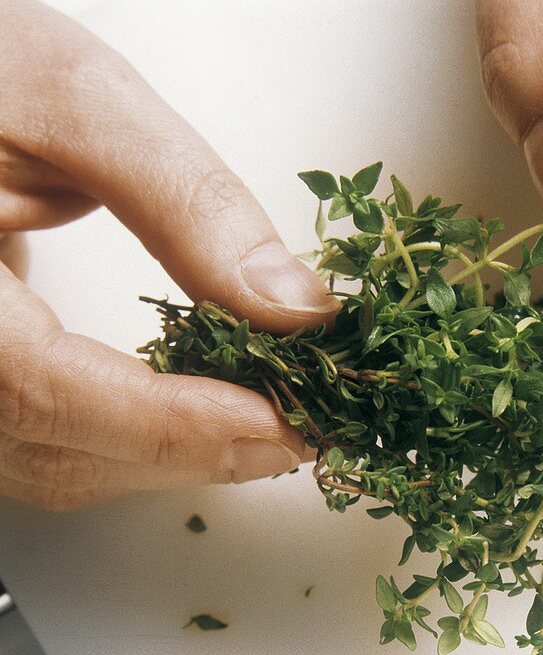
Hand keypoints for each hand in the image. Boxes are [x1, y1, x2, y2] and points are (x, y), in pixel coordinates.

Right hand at [0, 0, 338, 510]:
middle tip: (302, 430)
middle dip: (193, 452)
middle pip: (57, 450)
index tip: (278, 424)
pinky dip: (136, 443)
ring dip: (173, 459)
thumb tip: (297, 309)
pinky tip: (205, 415)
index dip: (168, 422)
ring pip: (55, 466)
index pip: (40, 386)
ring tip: (271, 425)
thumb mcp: (75, 100)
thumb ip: (187, 202)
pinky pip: (50, 445)